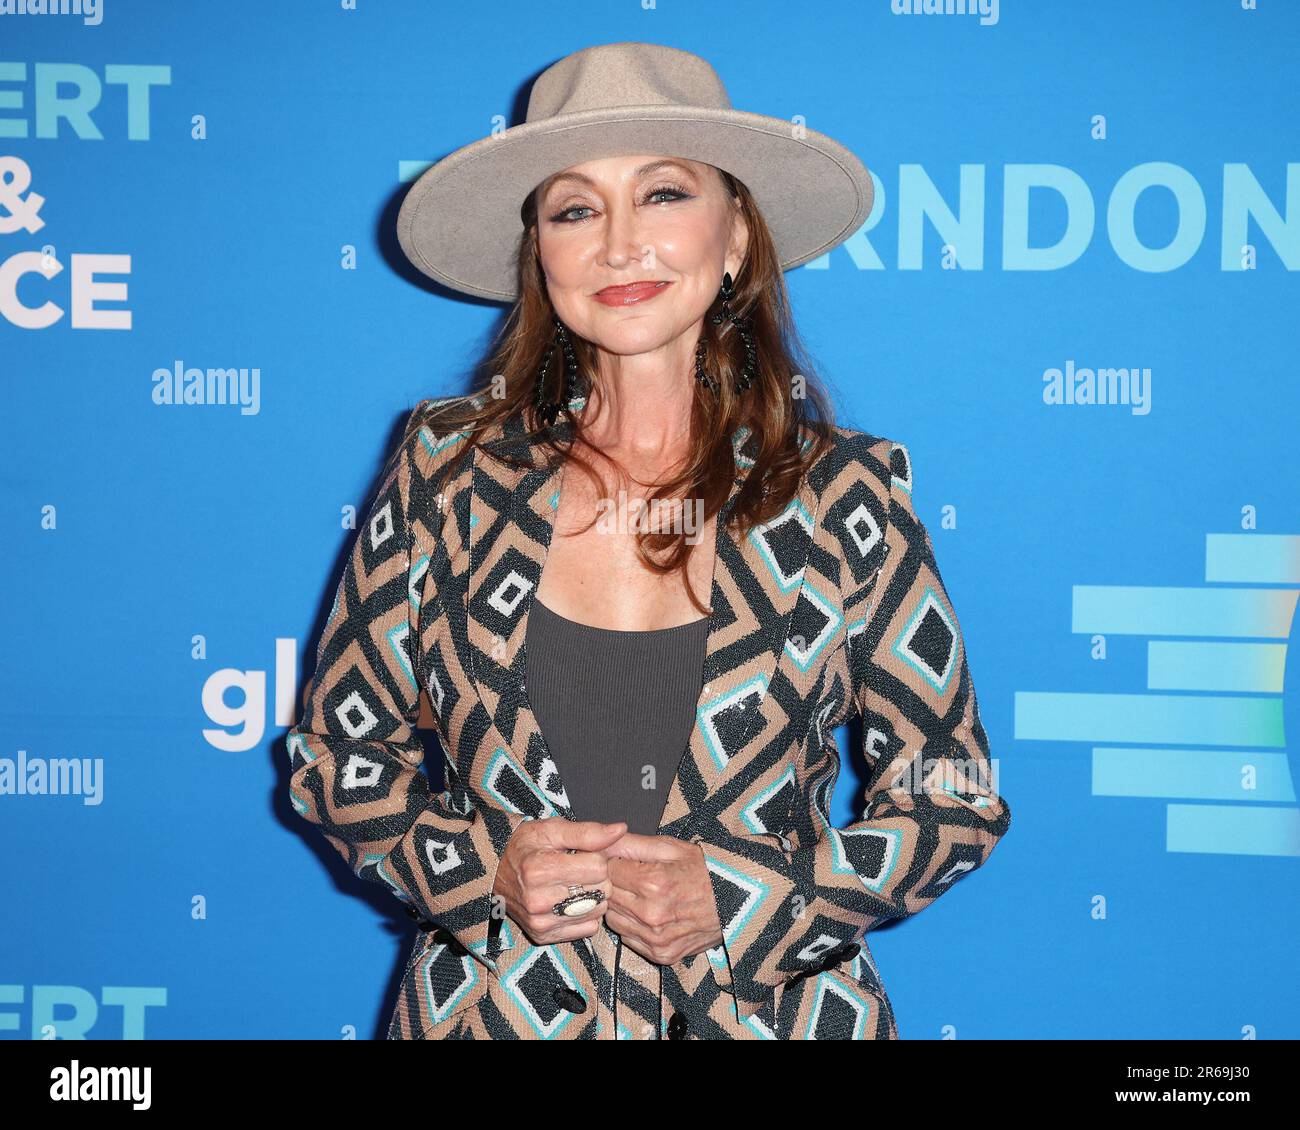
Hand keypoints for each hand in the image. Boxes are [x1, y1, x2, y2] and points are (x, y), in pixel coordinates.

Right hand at [493, 818, 626, 946]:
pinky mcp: (543, 935)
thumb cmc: (525, 845)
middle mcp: (538, 900)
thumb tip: (621, 830)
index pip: (598, 867)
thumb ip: (588, 832)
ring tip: (574, 884)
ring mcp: (540, 921)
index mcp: (540, 869)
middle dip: (598, 877)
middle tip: (580, 869)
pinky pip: (588, 929)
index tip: (584, 854)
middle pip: (601, 890)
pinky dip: (586, 915)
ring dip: (594, 897)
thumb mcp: (552, 829)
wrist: (493, 871)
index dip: (597, 856)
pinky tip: (570, 901)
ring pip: (598, 911)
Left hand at [601, 833, 724, 965]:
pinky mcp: (661, 955)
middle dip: (613, 885)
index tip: (619, 860)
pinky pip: (629, 939)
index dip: (610, 863)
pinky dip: (633, 926)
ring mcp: (656, 939)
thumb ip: (630, 844)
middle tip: (630, 876)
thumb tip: (598, 842)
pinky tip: (649, 914)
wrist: (737, 901)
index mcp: (654, 883)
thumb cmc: (704, 869)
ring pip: (613, 921)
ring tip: (641, 895)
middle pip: (607, 898)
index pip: (606, 872)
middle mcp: (652, 915)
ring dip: (620, 907)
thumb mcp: (670, 847)